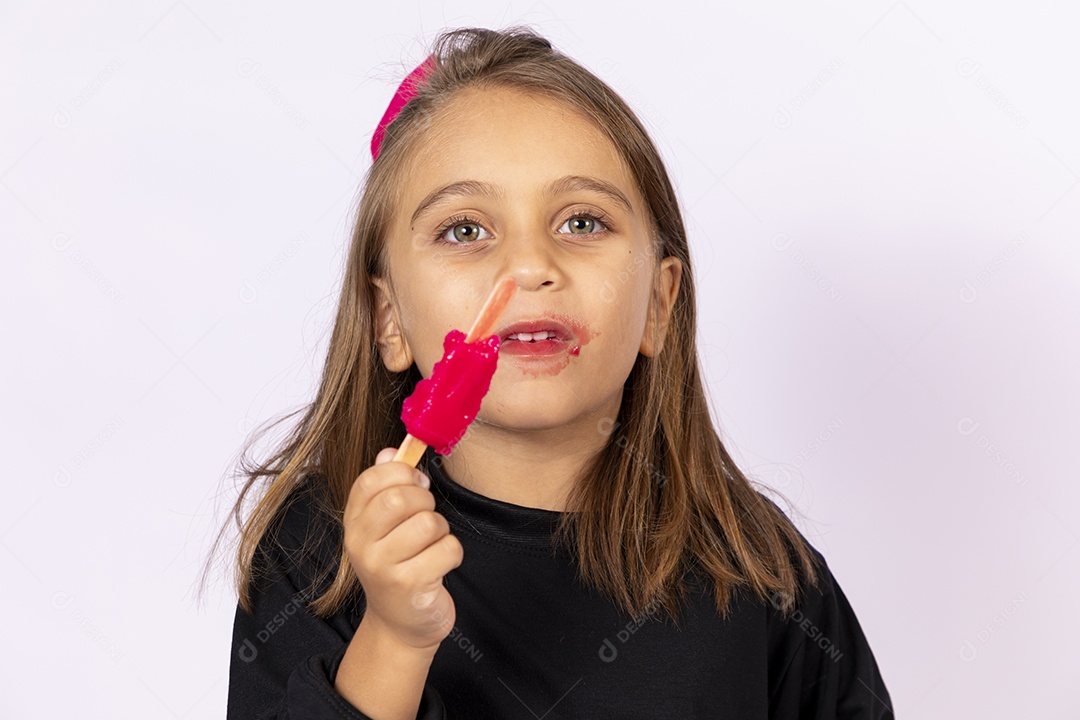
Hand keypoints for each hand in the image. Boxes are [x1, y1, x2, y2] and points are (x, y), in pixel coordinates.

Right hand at [343, 447, 462, 651]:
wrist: (401, 625)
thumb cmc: (398, 567)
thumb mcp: (385, 528)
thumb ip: (387, 487)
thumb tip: (391, 451)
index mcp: (354, 524)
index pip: (370, 480)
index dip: (401, 472)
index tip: (416, 483)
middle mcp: (362, 545)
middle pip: (401, 498)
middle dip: (425, 501)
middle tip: (426, 518)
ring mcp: (383, 568)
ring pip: (429, 523)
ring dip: (441, 531)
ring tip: (431, 546)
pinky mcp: (410, 586)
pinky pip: (448, 549)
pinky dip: (452, 554)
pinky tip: (439, 566)